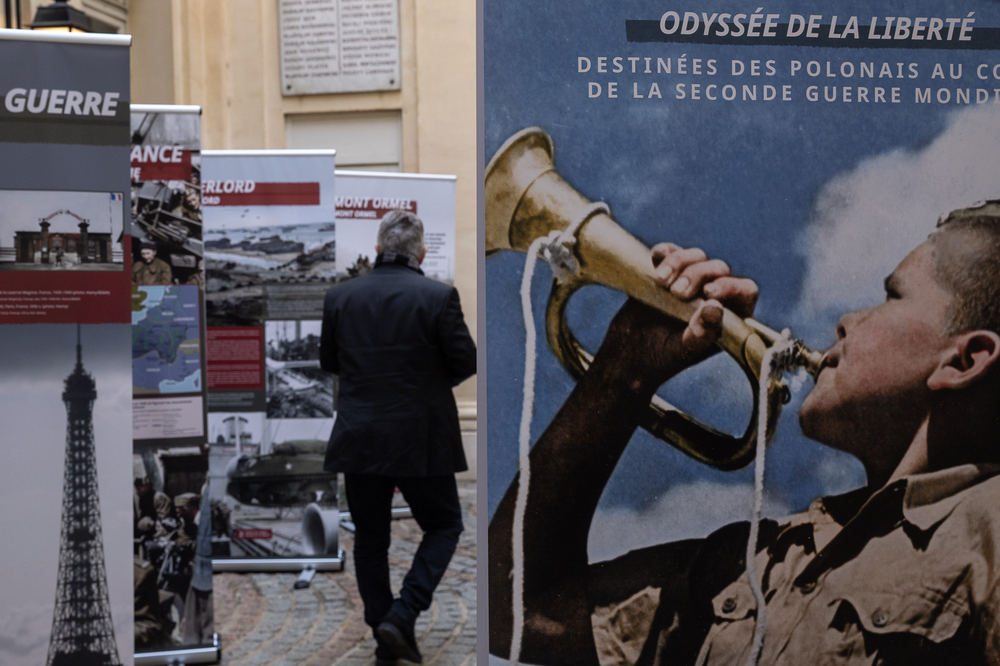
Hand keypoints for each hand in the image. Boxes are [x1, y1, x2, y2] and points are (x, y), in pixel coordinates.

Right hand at [597, 244, 758, 391]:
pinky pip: (670, 252)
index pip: (745, 291)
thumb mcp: (682, 351)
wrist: (627, 353)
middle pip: (719, 269)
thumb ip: (702, 333)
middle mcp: (713, 296)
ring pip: (696, 257)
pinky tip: (654, 261)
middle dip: (698, 275)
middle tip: (677, 292)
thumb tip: (716, 308)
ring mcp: (690, 281)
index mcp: (728, 317)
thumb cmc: (660, 357)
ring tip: (660, 281)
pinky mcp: (667, 272)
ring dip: (679, 263)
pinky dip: (664, 253)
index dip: (732, 286)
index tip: (708, 293)